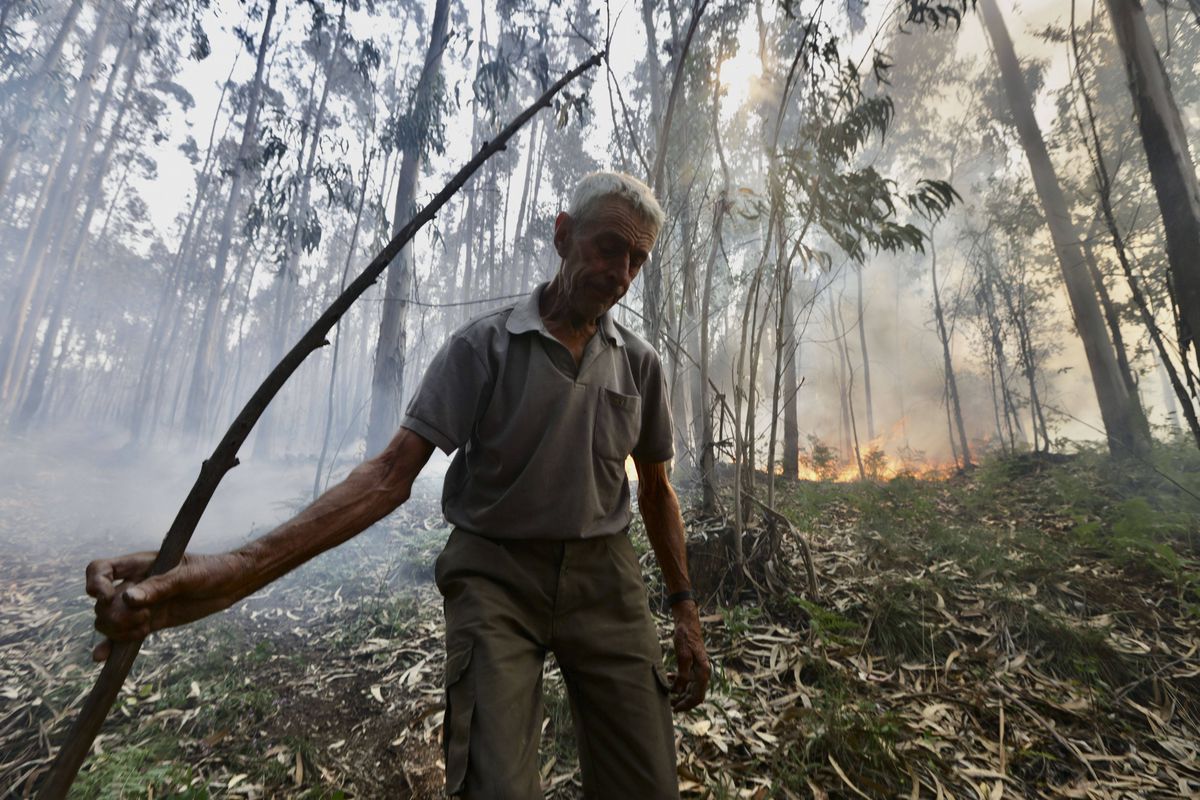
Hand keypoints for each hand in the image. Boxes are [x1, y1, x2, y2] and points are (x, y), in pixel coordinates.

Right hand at [85, 551, 247, 661]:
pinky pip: (123, 635)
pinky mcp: (149, 622)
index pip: (100, 569)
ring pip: (109, 620)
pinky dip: (111, 645)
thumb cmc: (211, 570)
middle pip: (102, 603)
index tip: (105, 597)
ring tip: (145, 627)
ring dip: (119, 629)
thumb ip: (160, 586)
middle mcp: (134, 584)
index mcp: (139, 564)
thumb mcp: (188, 575)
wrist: (230, 584)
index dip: (95, 583)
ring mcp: (140, 605)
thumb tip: (128, 599)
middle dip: (115, 615)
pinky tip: (102, 657)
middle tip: (144, 616)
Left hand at [669, 600, 709, 711]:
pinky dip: (679, 683)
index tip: (675, 709)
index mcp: (703, 671)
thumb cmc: (686, 636)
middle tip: (668, 704)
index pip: (697, 696)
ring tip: (667, 694)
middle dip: (682, 701)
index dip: (686, 705)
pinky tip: (669, 679)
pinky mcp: (693, 665)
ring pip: (690, 688)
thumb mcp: (682, 655)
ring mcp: (698, 669)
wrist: (687, 622)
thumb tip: (678, 691)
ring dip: (680, 693)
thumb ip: (682, 674)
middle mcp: (703, 672)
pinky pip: (687, 679)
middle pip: (694, 694)